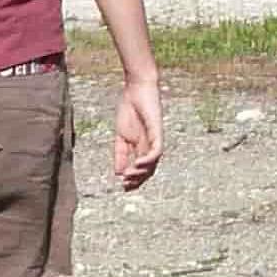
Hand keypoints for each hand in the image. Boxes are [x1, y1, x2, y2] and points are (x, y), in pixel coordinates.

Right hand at [115, 74, 163, 189]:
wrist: (136, 89)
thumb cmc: (129, 108)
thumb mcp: (121, 136)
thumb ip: (121, 154)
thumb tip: (119, 173)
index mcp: (141, 146)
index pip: (142, 168)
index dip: (134, 179)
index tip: (123, 187)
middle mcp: (150, 145)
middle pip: (149, 169)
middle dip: (138, 180)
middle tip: (126, 186)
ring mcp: (155, 138)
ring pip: (154, 162)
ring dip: (142, 172)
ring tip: (129, 177)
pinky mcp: (157, 131)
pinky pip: (157, 150)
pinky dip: (149, 160)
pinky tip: (138, 164)